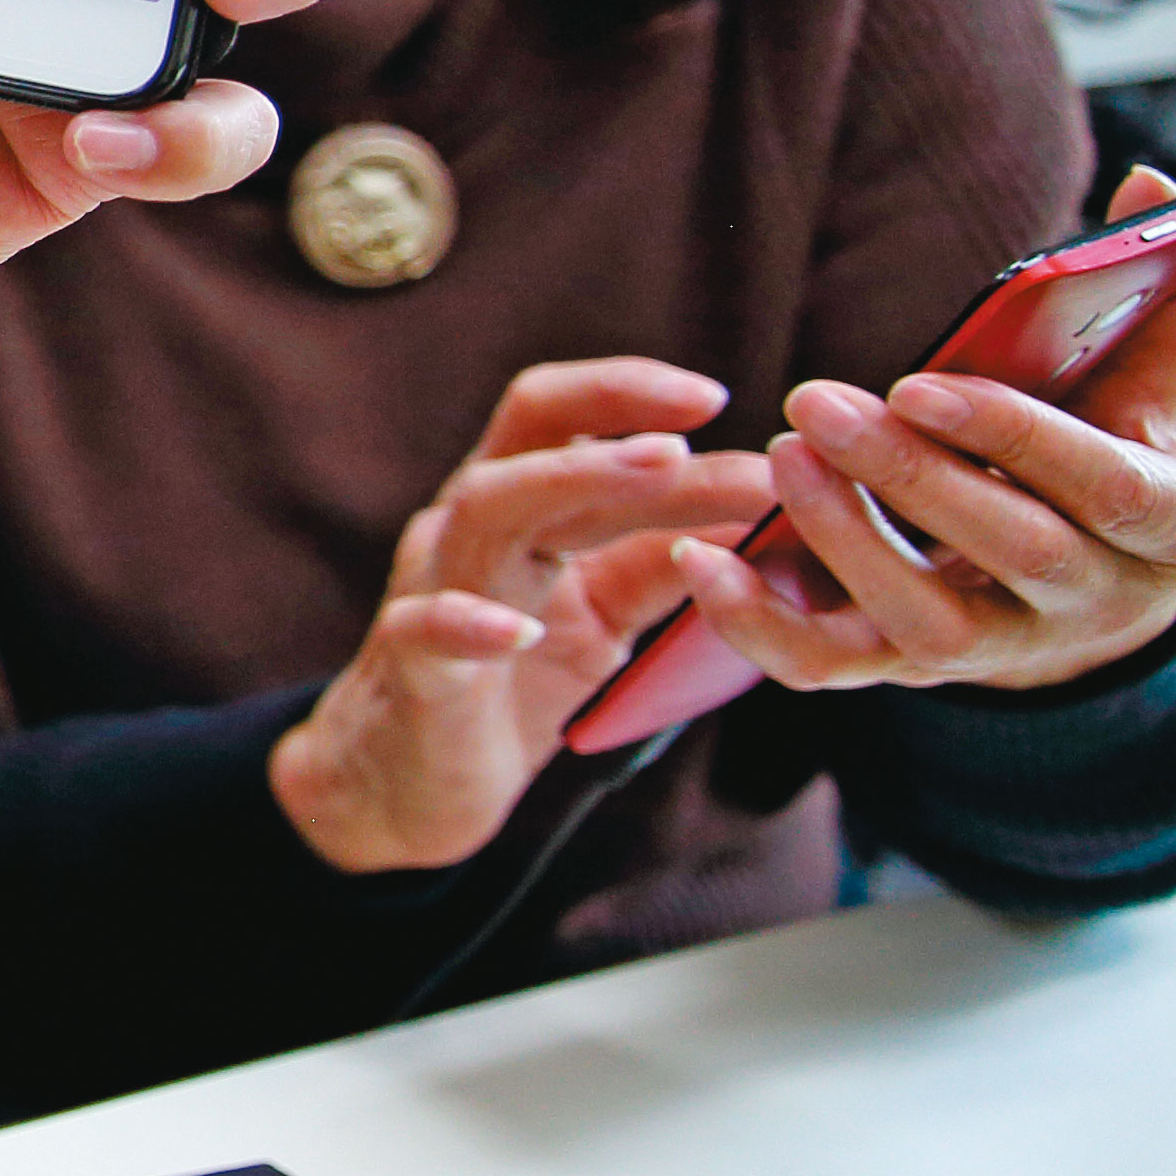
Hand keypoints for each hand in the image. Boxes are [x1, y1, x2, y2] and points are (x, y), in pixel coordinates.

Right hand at [267, 359, 776, 869]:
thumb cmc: (509, 688)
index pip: (559, 417)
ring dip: (574, 477)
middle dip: (616, 405)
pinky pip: (428, 629)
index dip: (631, 390)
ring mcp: (434, 590)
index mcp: (517, 510)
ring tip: (663, 466)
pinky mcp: (416, 669)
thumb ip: (666, 565)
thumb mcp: (604, 617)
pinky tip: (515, 631)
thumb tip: (768, 516)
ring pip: (484, 508)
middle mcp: (470, 530)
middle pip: (527, 435)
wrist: (407, 784)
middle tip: (708, 409)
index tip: (719, 397)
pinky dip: (468, 621)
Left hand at [676, 166, 1175, 699]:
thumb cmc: (1120, 449)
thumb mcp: (1153, 388)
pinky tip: (699, 561)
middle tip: (814, 401)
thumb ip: (1163, 298)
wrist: (1097, 576)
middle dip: (909, 478)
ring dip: (842, 541)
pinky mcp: (915, 670)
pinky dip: (759, 625)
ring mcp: (1003, 646)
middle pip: (1009, 549)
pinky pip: (832, 667)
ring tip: (780, 456)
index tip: (920, 380)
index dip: (1015, 435)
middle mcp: (1094, 600)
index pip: (1104, 484)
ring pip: (921, 622)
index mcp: (1173, 525)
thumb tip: (1155, 184)